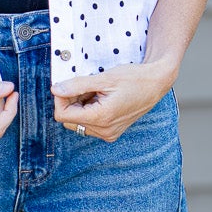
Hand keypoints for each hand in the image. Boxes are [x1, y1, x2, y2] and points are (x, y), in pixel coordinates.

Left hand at [53, 60, 175, 142]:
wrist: (156, 83)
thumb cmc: (134, 78)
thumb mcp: (104, 78)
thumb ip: (77, 85)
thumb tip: (55, 90)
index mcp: (101, 118)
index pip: (62, 115)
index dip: (61, 98)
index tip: (69, 85)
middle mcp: (104, 131)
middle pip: (69, 120)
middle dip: (71, 102)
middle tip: (86, 86)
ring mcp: (109, 133)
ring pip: (78, 123)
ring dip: (80, 106)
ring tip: (96, 92)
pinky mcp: (112, 132)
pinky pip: (89, 125)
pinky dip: (89, 111)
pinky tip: (101, 99)